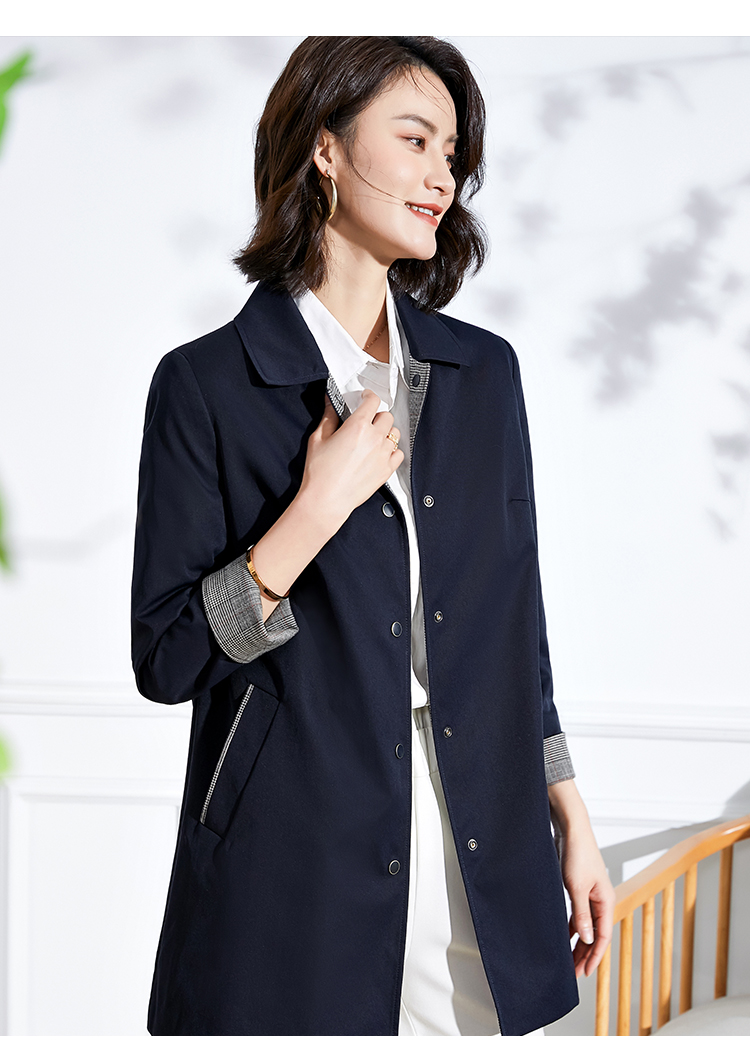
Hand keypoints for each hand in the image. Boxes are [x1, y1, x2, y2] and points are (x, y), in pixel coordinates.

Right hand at [299, 390, 404, 523]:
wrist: (326, 499)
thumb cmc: (320, 473)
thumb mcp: (318, 438)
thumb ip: (328, 417)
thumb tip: (331, 403)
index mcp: (358, 426)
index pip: (372, 401)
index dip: (369, 396)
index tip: (365, 397)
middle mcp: (374, 438)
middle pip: (386, 416)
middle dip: (377, 415)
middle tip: (367, 421)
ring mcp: (383, 455)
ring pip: (395, 434)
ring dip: (385, 432)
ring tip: (374, 438)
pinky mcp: (387, 470)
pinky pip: (399, 453)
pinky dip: (392, 451)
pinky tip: (381, 453)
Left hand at [548, 779, 614, 977]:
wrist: (571, 829)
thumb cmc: (576, 854)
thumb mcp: (577, 887)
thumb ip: (582, 914)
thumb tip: (588, 939)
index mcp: (606, 901)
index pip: (603, 937)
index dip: (594, 956)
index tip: (584, 972)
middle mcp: (601, 900)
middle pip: (595, 935)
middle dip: (585, 955)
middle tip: (573, 973)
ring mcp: (590, 895)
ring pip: (586, 927)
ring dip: (578, 943)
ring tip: (569, 961)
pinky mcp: (579, 889)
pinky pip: (578, 915)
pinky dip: (572, 928)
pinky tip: (563, 938)